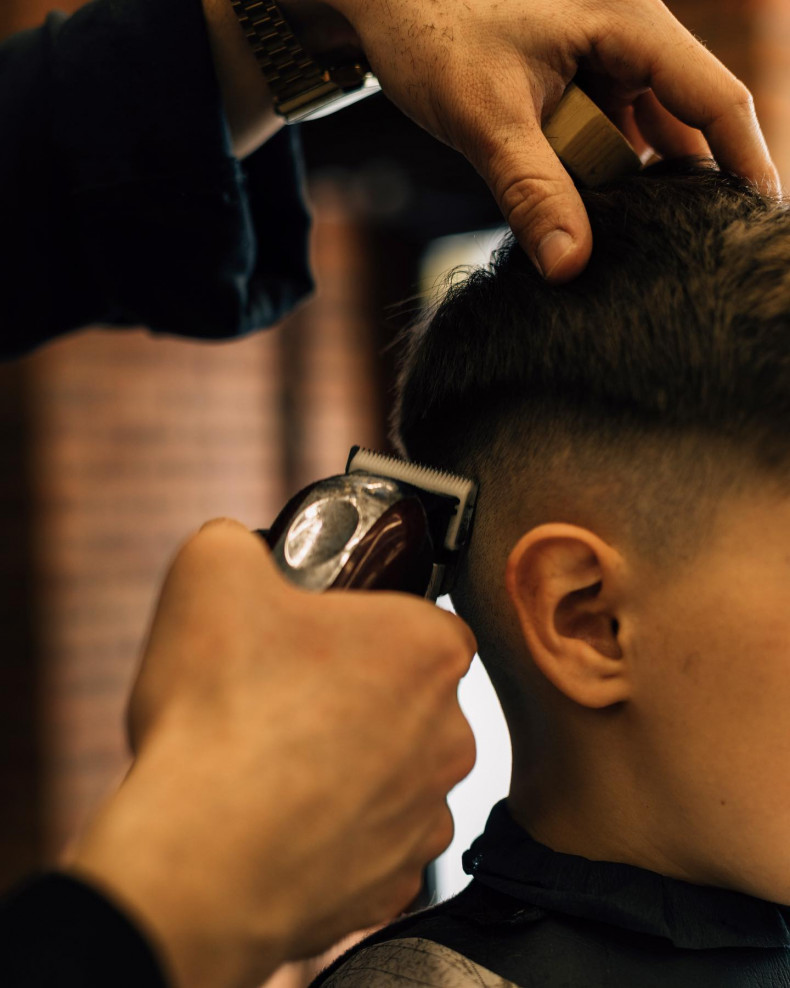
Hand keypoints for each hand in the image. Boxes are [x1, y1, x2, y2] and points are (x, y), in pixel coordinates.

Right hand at [68, 519, 475, 987]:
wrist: (200, 861)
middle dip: (358, 696)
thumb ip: (239, 541)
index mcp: (428, 649)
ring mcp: (427, 816)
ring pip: (394, 774)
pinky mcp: (396, 885)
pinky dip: (335, 836)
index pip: (421, 621)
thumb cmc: (221, 712)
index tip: (317, 641)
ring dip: (349, 769)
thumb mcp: (212, 571)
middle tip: (285, 699)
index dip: (366, 625)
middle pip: (410, 698)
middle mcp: (450, 734)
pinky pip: (373, 844)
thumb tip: (241, 548)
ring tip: (273, 769)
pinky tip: (281, 827)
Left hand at [323, 0, 779, 281]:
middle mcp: (625, 37)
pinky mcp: (570, 81)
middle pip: (682, 123)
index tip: (758, 219)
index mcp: (628, 22)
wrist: (379, 2)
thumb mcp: (487, 118)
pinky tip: (584, 216)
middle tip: (685, 252)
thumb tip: (571, 268)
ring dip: (630, 186)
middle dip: (682, 186)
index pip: (716, 98)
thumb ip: (533, 192)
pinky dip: (596, 175)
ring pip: (637, 137)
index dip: (746, 161)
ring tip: (633, 244)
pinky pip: (602, 136)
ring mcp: (597, 60)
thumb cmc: (432, 31)